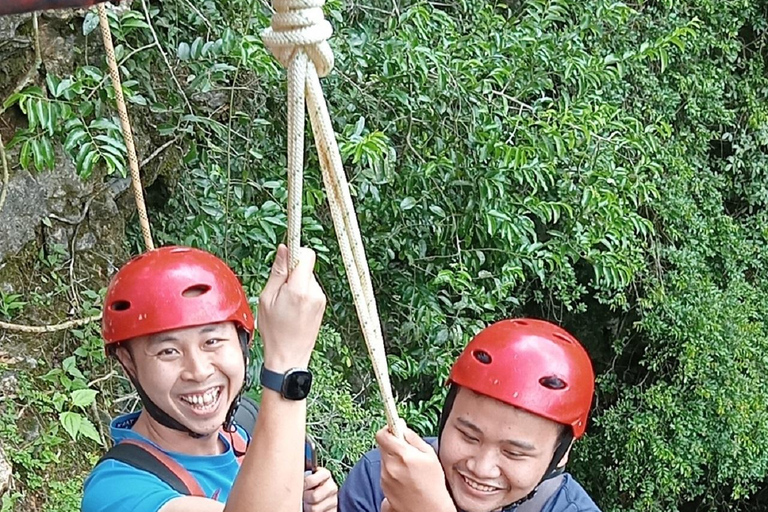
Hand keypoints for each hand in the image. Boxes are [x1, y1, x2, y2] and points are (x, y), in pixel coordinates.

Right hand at [258, 244, 326, 370]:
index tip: (284, 259)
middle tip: (279, 290)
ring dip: (297, 284)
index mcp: (300, 289)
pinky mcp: (322, 305)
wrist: (289, 357)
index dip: (294, 253)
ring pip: (307, 278)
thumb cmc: (275, 331)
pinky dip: (302, 293)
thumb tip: (284, 249)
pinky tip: (294, 309)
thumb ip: (278, 272)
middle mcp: (315, 292)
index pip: (306, 254)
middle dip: (292, 272)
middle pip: (305, 266)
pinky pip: (311, 289)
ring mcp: (321, 299)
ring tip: (286, 304)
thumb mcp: (267, 298)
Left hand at [303, 467, 337, 511]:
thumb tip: (296, 464)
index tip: (300, 486)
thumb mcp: (309, 474)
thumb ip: (305, 470)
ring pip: (315, 509)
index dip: (303, 485)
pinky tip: (313, 507)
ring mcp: (334, 500)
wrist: (320, 492)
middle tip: (303, 496)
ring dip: (308, 507)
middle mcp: (332, 487)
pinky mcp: (334, 510)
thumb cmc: (311, 483)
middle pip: (314, 497)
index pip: (311, 480)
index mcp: (325, 474)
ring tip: (307, 503)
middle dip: (305, 498)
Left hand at [377, 424, 455, 511]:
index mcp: (403, 455)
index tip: (393, 427)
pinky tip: (404, 477)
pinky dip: (391, 469)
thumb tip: (401, 426)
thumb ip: (413, 438)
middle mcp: (391, 466)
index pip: (382, 434)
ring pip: (383, 458)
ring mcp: (385, 477)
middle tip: (405, 449)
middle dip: (392, 443)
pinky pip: (384, 470)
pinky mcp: (382, 486)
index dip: (388, 429)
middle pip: (382, 445)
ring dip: (392, 457)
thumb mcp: (430, 455)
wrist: (428, 510)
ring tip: (408, 467)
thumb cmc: (433, 484)